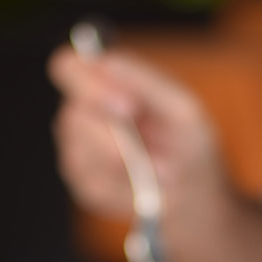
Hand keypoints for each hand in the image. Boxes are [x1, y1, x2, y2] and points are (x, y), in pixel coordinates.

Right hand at [47, 45, 261, 261]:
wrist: (192, 199)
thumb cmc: (189, 146)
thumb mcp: (181, 109)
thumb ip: (146, 81)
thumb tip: (106, 62)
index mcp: (104, 83)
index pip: (68, 67)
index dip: (87, 83)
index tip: (127, 105)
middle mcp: (84, 113)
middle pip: (72, 114)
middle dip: (112, 133)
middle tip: (148, 151)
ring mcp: (78, 150)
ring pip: (79, 151)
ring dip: (123, 163)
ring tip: (156, 169)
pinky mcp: (83, 183)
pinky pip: (90, 182)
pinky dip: (122, 187)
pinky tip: (141, 186)